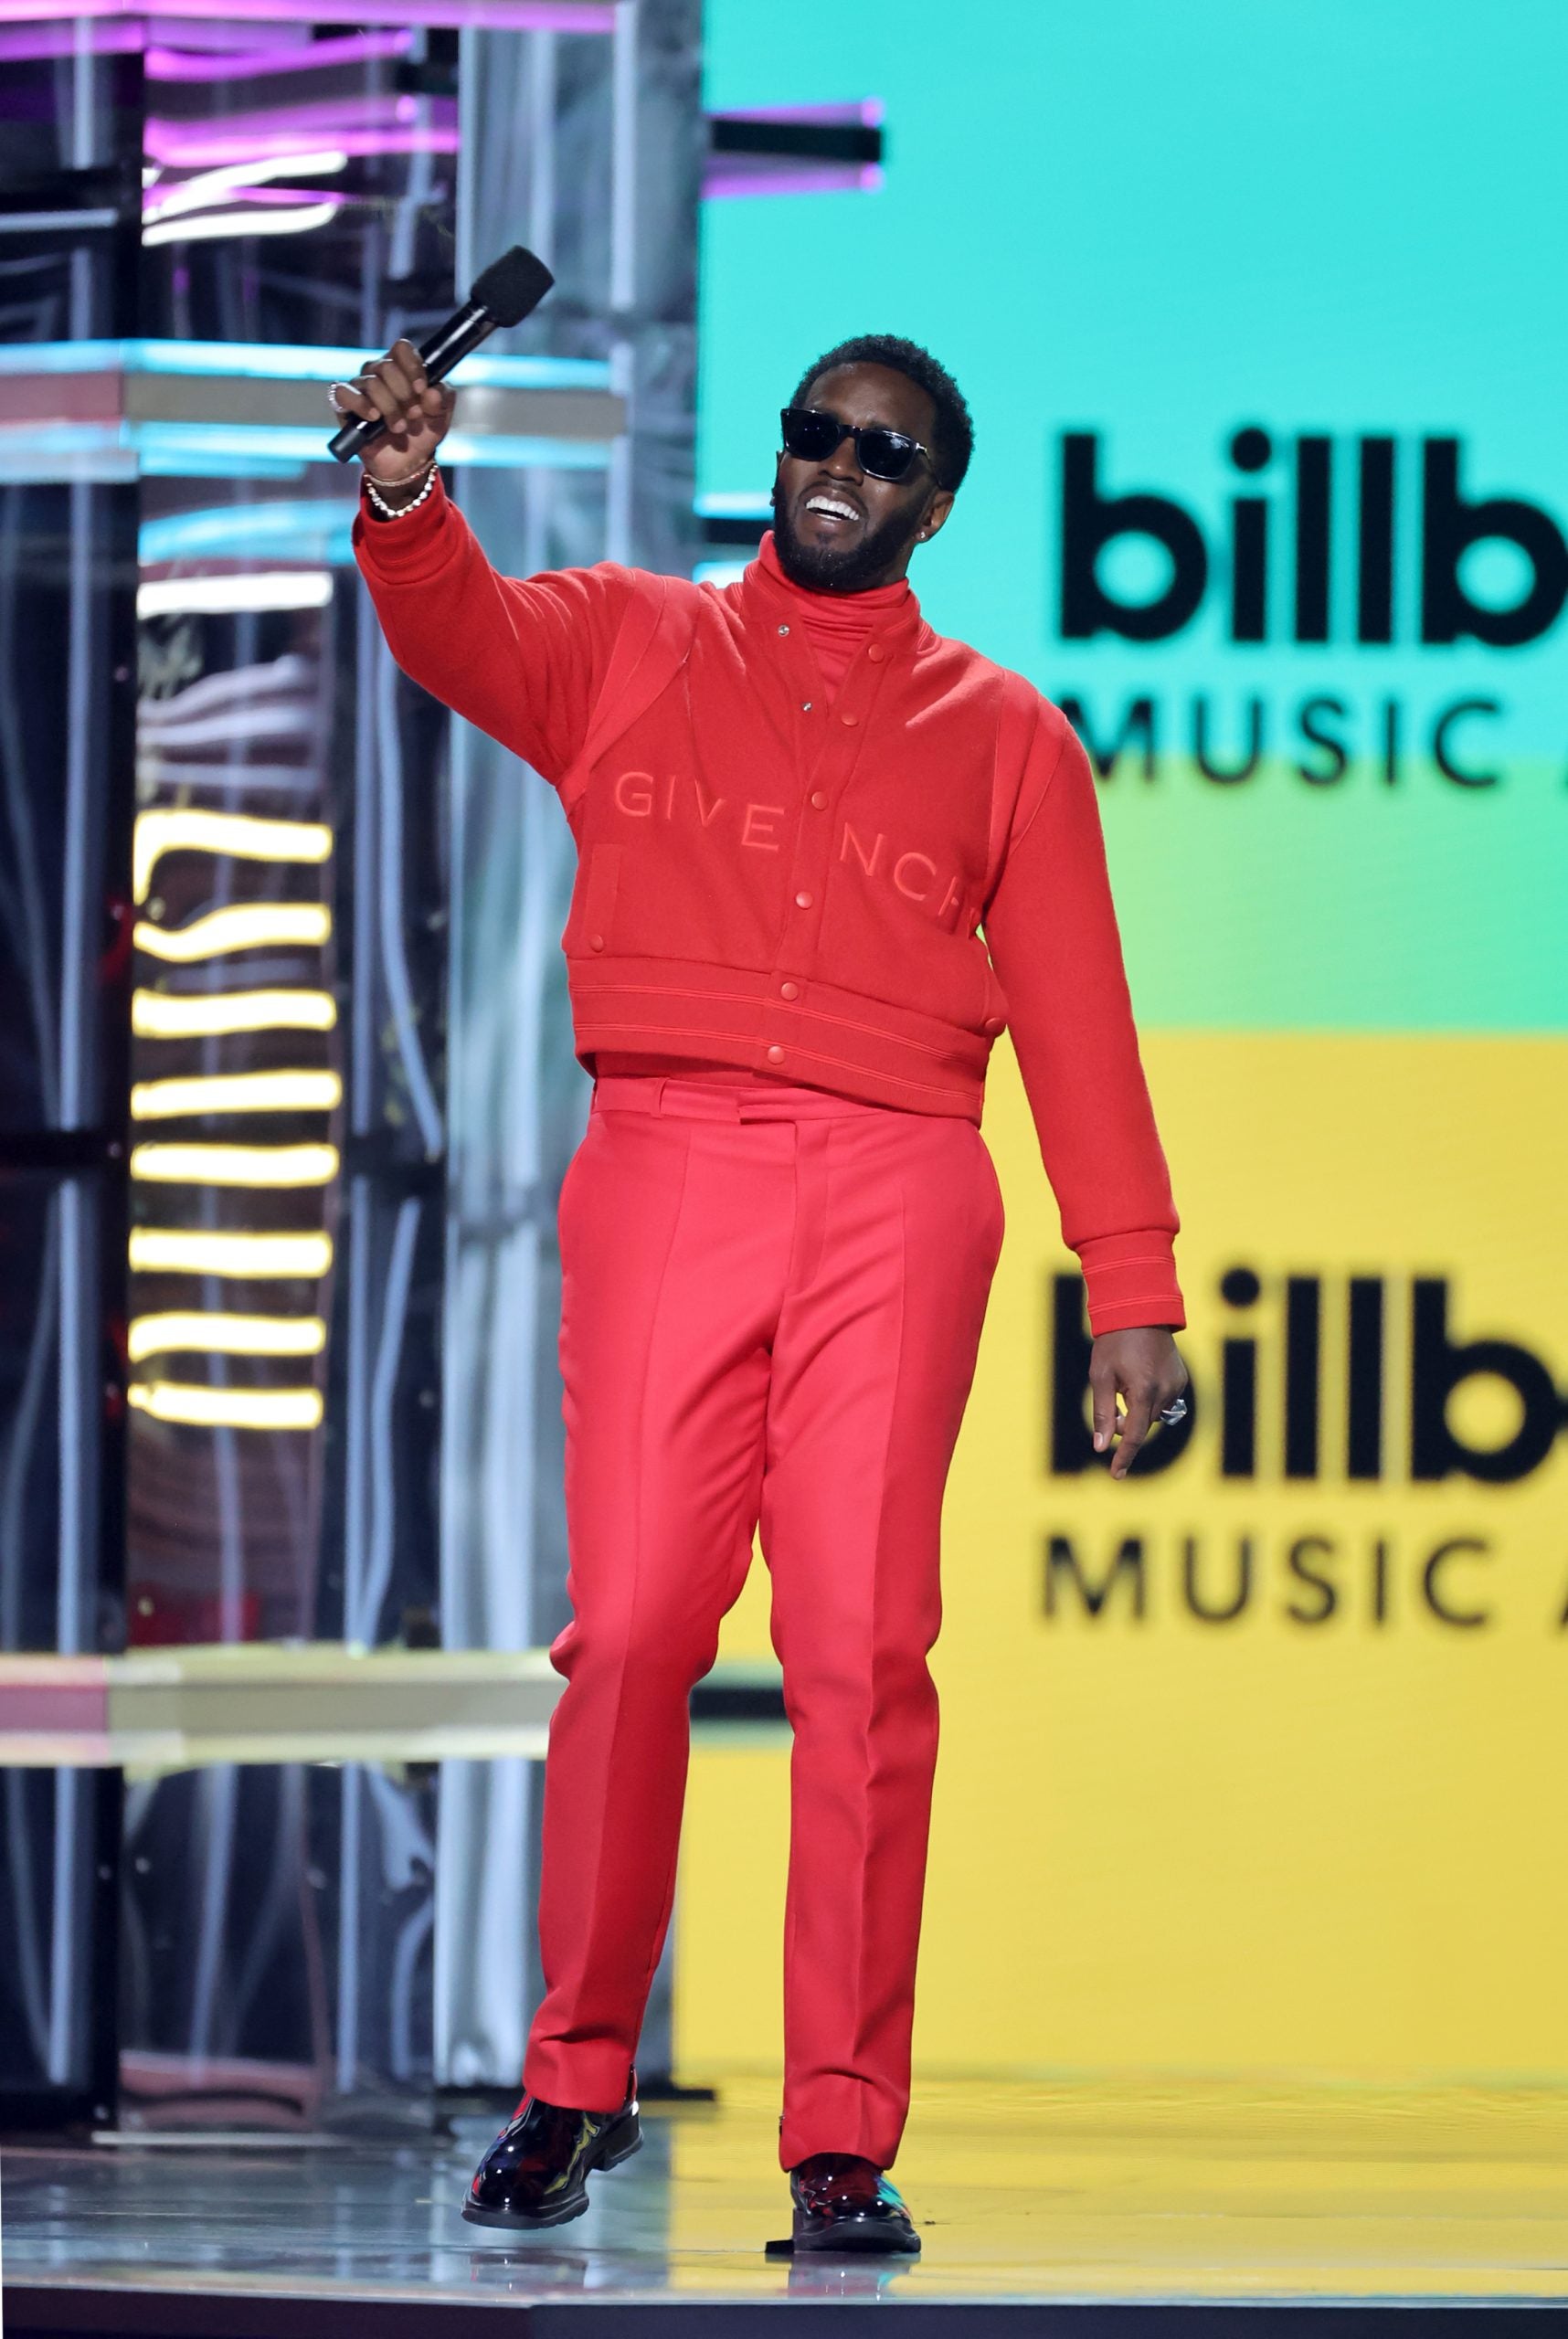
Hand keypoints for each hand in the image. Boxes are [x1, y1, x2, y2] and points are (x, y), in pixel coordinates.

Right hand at [328, 337, 455, 486]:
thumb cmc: (423, 432)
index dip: (412, 366)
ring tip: (400, 427)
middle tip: (414, 415)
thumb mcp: (441, 416)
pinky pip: (343, 393)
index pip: (401, 348)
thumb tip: (433, 391)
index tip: (421, 389)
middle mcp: (378, 372)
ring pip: (372, 383)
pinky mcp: (345, 405)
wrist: (408, 462)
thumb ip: (443, 399)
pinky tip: (374, 417)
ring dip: (390, 407)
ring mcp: (361, 387)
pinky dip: (360, 404)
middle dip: (404, 394)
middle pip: (387, 366)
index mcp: (402, 367)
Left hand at [1090, 1326, 1188, 1479]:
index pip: (1133, 1436)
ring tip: (1125, 1386)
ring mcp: (1177, 1385)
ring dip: (1138, 1411)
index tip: (1116, 1475)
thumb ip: (1102, 1413)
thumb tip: (1100, 1446)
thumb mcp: (1101, 1377)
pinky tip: (1140, 1379)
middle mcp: (1165, 1392)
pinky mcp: (1181, 1379)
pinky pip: (1164, 1401)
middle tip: (1110, 1408)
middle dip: (1125, 1424)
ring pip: (1153, 1414)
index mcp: (1143, 1392)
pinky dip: (1150, 1400)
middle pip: (1142, 1425)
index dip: (1124, 1457)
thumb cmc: (1114, 1342)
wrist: (1140, 1311)